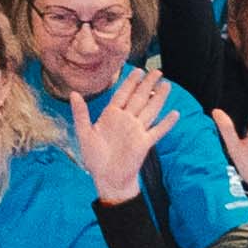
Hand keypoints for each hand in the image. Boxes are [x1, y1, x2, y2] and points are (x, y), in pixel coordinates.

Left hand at [65, 63, 170, 203]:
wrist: (107, 178)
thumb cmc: (95, 157)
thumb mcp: (84, 133)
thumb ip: (80, 114)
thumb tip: (73, 93)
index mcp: (111, 115)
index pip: (123, 94)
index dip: (130, 82)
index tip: (138, 70)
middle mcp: (126, 120)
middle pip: (139, 98)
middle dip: (147, 84)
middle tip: (157, 71)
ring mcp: (137, 130)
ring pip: (150, 110)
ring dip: (159, 98)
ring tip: (166, 85)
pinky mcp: (144, 143)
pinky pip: (157, 131)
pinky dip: (166, 123)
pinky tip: (174, 114)